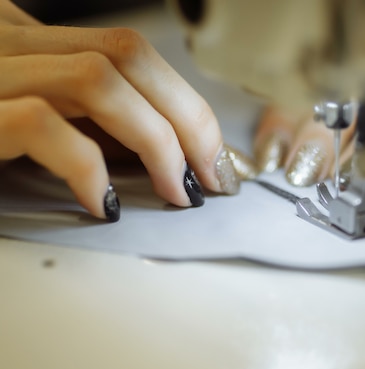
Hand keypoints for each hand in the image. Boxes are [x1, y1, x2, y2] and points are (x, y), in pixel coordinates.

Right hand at [0, 0, 244, 221]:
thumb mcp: (27, 113)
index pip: (131, 51)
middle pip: (128, 54)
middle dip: (188, 118)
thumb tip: (156, 144)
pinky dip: (86, 167)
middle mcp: (6, 44)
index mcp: (27, 41)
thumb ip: (80, 115)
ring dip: (156, 141)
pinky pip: (40, 126)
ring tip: (174, 191)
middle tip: (210, 176)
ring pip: (98, 81)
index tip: (213, 153)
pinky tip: (102, 202)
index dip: (186, 102)